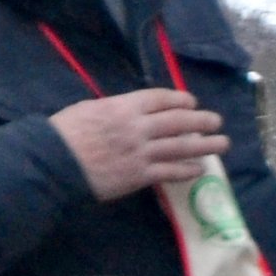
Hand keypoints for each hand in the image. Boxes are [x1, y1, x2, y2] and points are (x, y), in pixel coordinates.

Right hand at [51, 88, 226, 199]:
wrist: (53, 163)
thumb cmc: (64, 133)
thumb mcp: (89, 109)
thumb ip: (115, 109)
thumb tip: (132, 110)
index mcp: (124, 107)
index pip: (162, 99)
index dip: (182, 99)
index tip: (193, 102)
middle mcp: (138, 127)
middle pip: (179, 121)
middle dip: (202, 120)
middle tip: (217, 121)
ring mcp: (141, 152)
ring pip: (182, 146)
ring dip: (206, 145)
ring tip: (223, 143)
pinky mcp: (139, 175)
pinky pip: (170, 172)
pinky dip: (187, 170)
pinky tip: (199, 169)